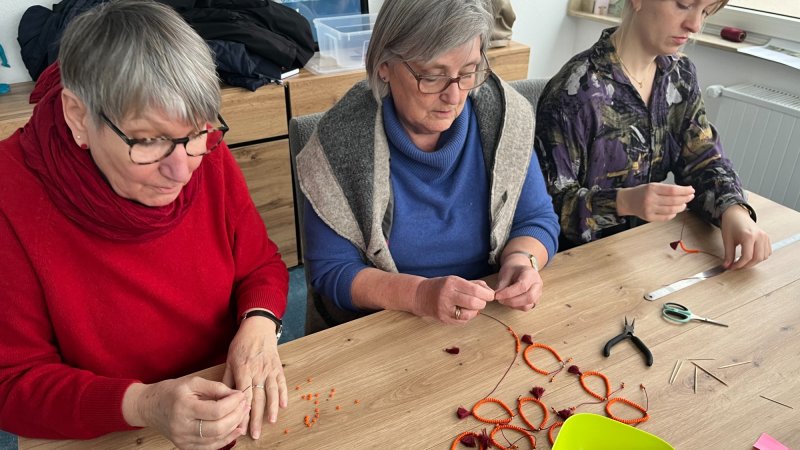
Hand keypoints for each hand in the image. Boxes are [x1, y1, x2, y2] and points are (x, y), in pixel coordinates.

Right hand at [124, 376, 247, 449]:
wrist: (150, 407)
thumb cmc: (172, 392)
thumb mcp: (193, 382)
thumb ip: (216, 388)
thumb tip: (237, 395)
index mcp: (184, 407)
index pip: (216, 410)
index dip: (233, 403)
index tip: (241, 395)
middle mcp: (182, 427)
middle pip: (218, 428)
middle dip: (237, 416)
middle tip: (245, 405)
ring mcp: (183, 440)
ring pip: (216, 439)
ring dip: (234, 427)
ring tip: (243, 415)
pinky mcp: (185, 447)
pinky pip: (210, 447)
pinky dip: (226, 439)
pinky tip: (236, 429)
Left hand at [222, 317, 286, 439]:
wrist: (258, 328)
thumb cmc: (241, 344)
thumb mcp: (230, 360)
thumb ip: (227, 380)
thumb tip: (222, 399)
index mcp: (243, 370)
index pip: (243, 395)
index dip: (242, 412)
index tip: (241, 426)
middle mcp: (257, 371)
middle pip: (257, 398)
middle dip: (256, 417)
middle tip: (255, 433)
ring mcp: (269, 369)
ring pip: (272, 391)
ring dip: (272, 408)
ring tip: (271, 422)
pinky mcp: (278, 367)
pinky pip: (282, 382)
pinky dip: (283, 394)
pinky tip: (283, 405)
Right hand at [412, 276, 494, 323]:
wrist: (421, 295)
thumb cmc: (441, 286)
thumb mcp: (456, 280)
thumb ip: (473, 284)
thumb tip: (490, 291)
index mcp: (451, 283)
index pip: (475, 290)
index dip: (487, 294)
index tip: (490, 295)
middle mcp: (447, 296)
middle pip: (473, 303)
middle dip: (482, 303)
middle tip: (481, 301)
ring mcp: (445, 309)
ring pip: (469, 315)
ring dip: (475, 311)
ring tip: (471, 306)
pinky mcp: (444, 320)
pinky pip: (463, 321)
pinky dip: (467, 316)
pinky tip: (463, 311)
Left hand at [494, 253, 542, 310]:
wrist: (520, 270)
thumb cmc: (513, 270)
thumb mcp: (505, 273)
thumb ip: (501, 284)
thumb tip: (496, 295)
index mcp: (531, 274)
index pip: (522, 286)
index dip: (508, 293)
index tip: (497, 295)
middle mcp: (538, 284)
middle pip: (529, 297)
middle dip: (512, 301)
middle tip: (500, 299)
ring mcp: (538, 294)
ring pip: (527, 305)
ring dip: (513, 305)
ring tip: (503, 300)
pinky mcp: (535, 301)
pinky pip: (526, 308)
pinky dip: (516, 307)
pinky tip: (509, 301)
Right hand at [617, 183, 694, 221]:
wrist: (627, 201)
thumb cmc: (642, 192)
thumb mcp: (652, 186)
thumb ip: (666, 189)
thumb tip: (684, 192)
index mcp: (652, 188)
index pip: (673, 190)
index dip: (684, 190)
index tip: (691, 190)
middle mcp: (650, 199)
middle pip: (674, 200)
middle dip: (685, 198)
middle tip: (691, 196)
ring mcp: (649, 209)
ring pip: (671, 210)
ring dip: (681, 207)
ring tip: (684, 204)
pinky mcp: (649, 218)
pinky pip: (666, 217)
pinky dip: (673, 214)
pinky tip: (675, 211)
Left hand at [721, 205, 770, 268]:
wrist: (736, 214)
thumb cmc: (731, 224)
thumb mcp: (727, 240)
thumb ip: (728, 254)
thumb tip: (727, 265)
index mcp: (749, 236)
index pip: (747, 256)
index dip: (739, 264)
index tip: (732, 267)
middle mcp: (760, 236)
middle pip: (757, 258)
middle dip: (747, 265)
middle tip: (737, 266)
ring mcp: (765, 237)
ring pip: (764, 257)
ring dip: (754, 262)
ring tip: (743, 261)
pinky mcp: (767, 238)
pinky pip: (767, 252)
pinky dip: (760, 257)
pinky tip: (751, 256)